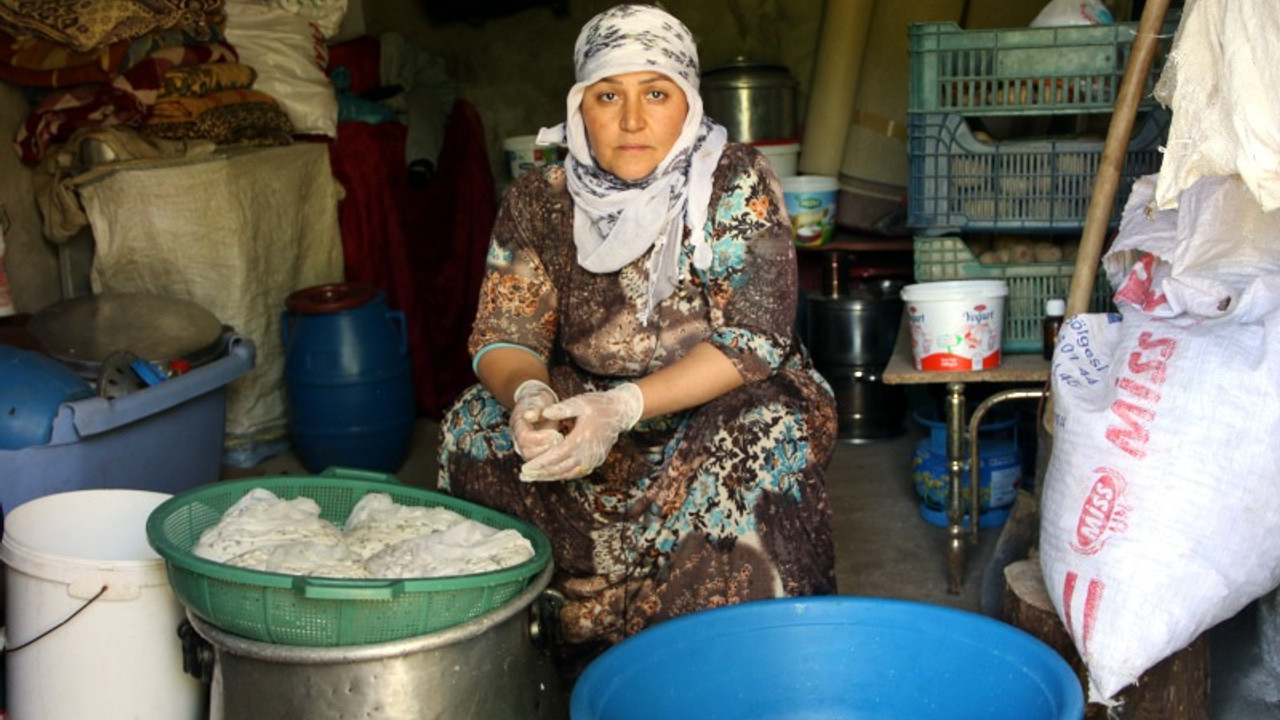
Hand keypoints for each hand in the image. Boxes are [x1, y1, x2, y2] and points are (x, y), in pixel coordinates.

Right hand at [509, 379, 562, 460]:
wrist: (537, 405)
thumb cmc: (538, 401)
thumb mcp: (536, 400)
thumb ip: (533, 408)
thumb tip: (529, 415)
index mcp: (517, 425)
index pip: (524, 438)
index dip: (540, 438)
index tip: (555, 433)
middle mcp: (517, 439)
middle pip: (527, 452)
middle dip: (546, 449)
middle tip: (561, 441)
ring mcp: (524, 447)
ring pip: (533, 460)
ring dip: (549, 455)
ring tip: (562, 445)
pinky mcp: (533, 452)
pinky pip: (539, 462)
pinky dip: (551, 459)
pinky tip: (563, 452)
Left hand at [519, 383, 643, 481]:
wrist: (620, 412)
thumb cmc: (598, 405)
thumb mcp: (579, 402)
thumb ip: (561, 408)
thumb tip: (543, 413)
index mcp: (581, 438)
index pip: (555, 456)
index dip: (539, 464)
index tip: (525, 468)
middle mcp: (587, 453)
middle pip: (559, 469)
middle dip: (540, 473)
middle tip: (523, 476)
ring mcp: (593, 459)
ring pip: (567, 473)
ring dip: (549, 476)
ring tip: (533, 478)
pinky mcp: (595, 461)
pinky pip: (576, 473)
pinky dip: (562, 475)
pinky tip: (551, 474)